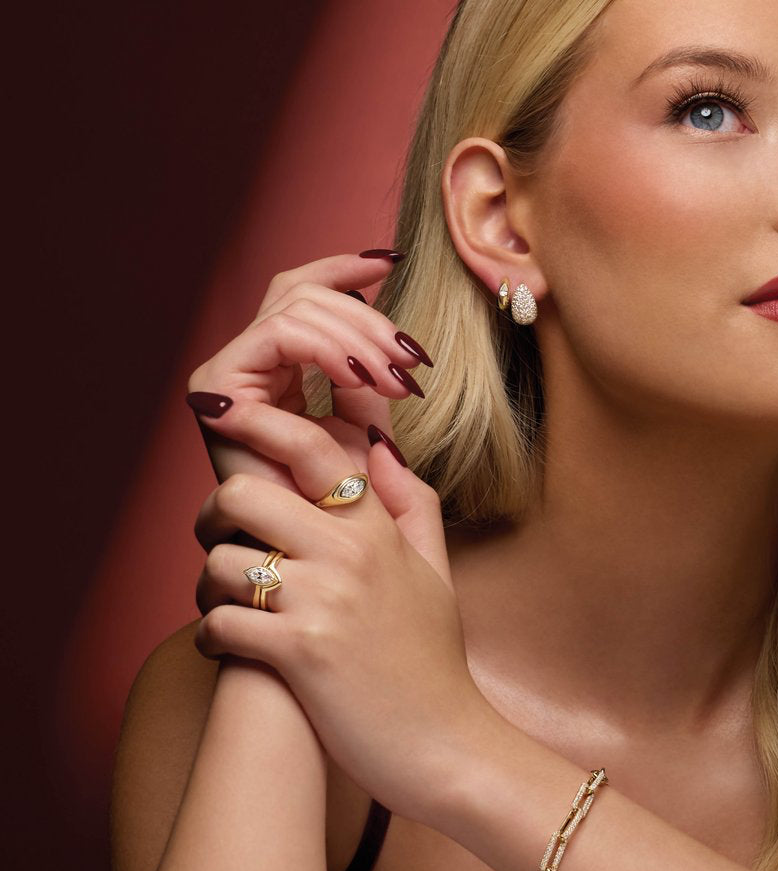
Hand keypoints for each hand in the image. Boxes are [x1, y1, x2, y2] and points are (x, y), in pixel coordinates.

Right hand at [185, 252, 428, 509]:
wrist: (323, 557)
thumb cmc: (346, 507)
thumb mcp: (368, 432)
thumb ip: (369, 383)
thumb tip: (384, 337)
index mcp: (279, 372)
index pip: (302, 295)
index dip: (343, 270)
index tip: (392, 261)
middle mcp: (249, 367)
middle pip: (302, 294)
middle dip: (368, 318)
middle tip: (411, 361)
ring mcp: (230, 375)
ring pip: (296, 306)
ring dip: (359, 335)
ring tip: (397, 379)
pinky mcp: (220, 387)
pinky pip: (279, 334)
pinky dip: (329, 347)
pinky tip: (363, 376)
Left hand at [187, 391, 494, 829]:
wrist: (446, 744)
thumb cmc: (432, 659)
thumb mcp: (434, 569)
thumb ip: (412, 502)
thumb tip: (380, 448)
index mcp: (378, 528)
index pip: (313, 447)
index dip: (261, 422)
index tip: (226, 413)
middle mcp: (349, 554)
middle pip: (243, 495)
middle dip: (213, 516)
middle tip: (220, 541)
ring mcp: (323, 601)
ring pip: (220, 563)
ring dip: (208, 588)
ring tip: (226, 607)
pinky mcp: (300, 653)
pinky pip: (219, 624)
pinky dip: (211, 637)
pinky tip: (231, 649)